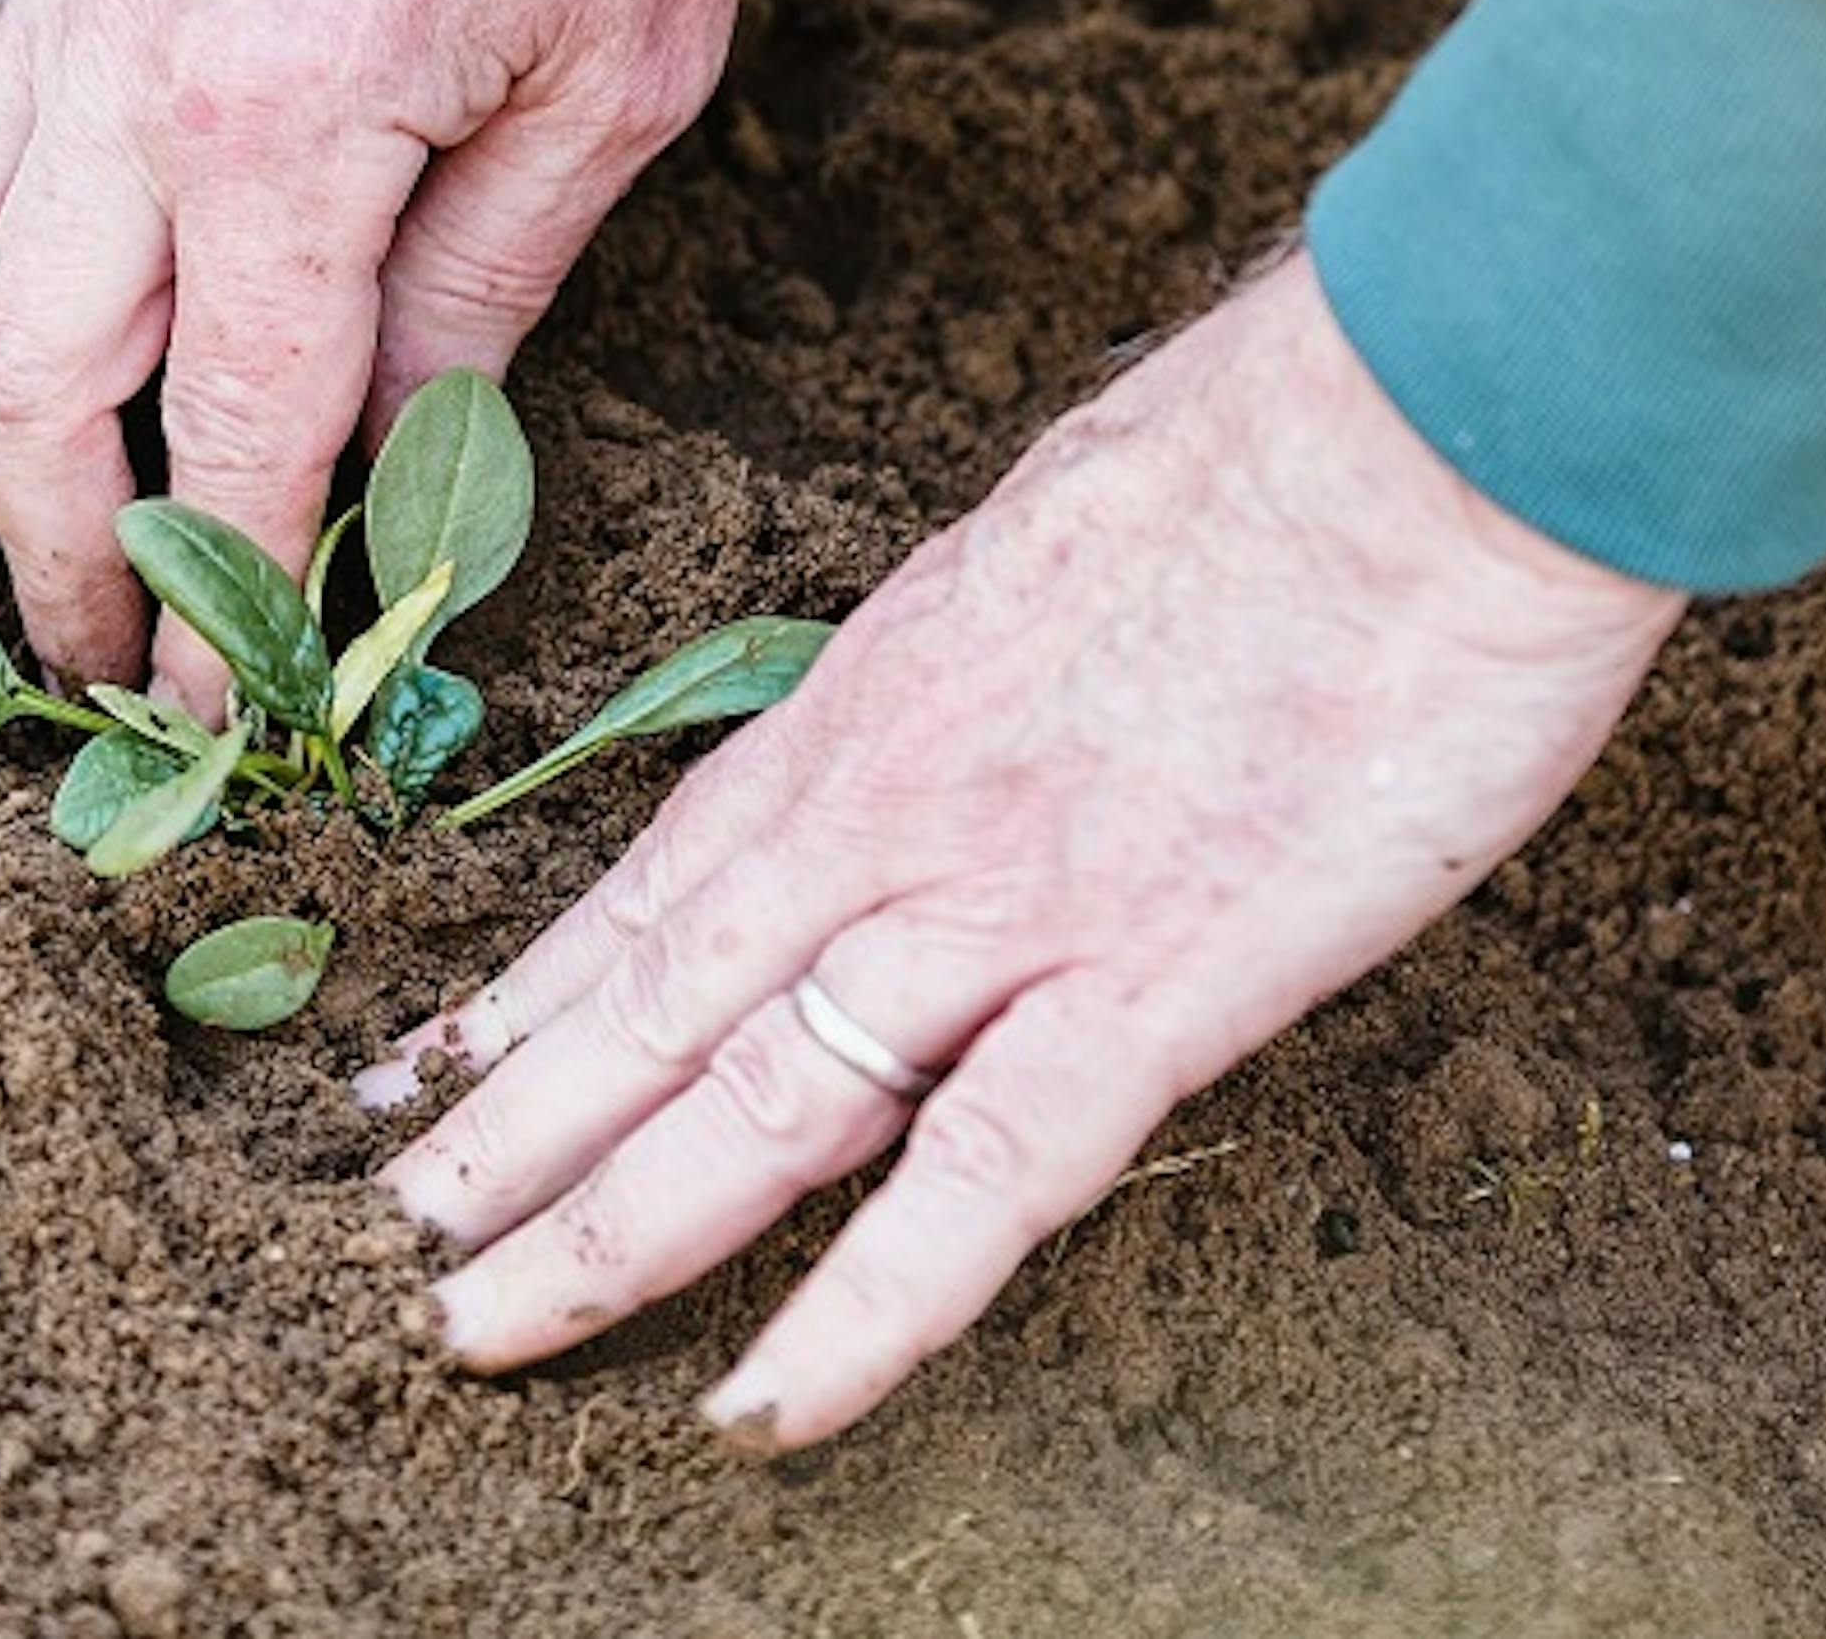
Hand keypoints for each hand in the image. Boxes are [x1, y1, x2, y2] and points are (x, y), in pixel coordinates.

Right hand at [0, 0, 789, 701]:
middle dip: (52, 560)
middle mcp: (128, 69)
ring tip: (28, 545)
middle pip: (23, 384)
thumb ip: (484, 296)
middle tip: (101, 674)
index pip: (227, 434)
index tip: (231, 722)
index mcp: (286, 120)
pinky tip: (2, 347)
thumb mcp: (620, 86)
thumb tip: (400, 467)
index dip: (227, 599)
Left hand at [363, 265, 1688, 1446]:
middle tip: (384, 1238)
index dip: (540, 989)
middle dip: (509, 1130)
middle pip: (659, 1000)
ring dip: (603, 1229)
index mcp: (882, 695)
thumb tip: (984, 695)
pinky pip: (981, 1180)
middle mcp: (899, 808)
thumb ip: (996, 653)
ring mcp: (1009, 902)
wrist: (1441, 416)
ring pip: (756, 1097)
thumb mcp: (1065, 531)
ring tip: (469, 1327)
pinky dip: (861, 1310)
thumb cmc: (1293, 442)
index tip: (429, 1068)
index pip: (666, 877)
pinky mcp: (1157, 978)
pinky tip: (760, 1408)